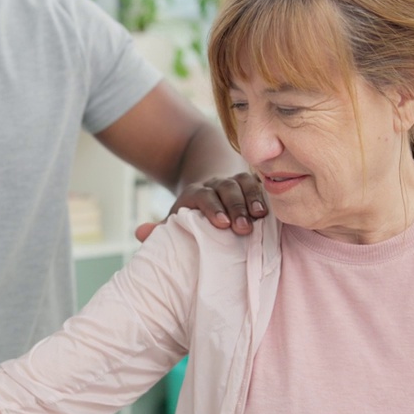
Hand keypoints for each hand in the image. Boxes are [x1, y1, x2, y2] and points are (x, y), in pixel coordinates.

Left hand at [135, 172, 267, 240]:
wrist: (208, 189)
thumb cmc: (192, 216)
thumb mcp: (175, 221)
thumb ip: (160, 229)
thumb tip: (140, 233)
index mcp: (196, 193)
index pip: (203, 196)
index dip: (212, 208)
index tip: (221, 225)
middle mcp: (215, 183)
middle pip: (226, 189)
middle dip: (235, 206)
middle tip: (243, 228)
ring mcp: (234, 181)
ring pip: (244, 182)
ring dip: (253, 198)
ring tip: (261, 216)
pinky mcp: (250, 183)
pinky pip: (259, 183)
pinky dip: (265, 194)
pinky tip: (273, 209)